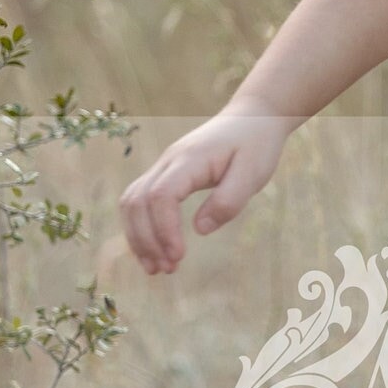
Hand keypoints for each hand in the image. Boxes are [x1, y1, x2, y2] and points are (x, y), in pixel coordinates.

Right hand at [119, 106, 293, 275]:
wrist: (253, 118)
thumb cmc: (256, 145)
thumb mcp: (253, 174)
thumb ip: (228, 200)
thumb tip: (199, 229)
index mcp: (190, 159)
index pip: (161, 196)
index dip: (164, 229)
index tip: (178, 256)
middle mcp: (168, 161)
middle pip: (137, 201)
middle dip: (146, 239)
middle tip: (167, 270)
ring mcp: (163, 166)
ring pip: (131, 201)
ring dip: (138, 237)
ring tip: (156, 269)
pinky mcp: (166, 174)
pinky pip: (140, 200)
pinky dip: (141, 227)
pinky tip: (155, 250)